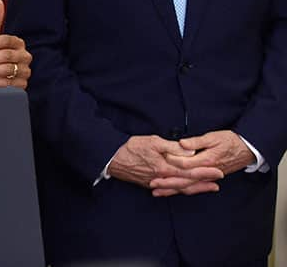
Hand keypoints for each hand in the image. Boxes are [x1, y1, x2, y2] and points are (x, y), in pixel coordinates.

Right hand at [108, 135, 222, 195]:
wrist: (112, 160)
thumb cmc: (131, 149)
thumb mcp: (152, 142)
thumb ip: (172, 148)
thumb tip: (190, 153)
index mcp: (165, 168)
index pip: (190, 173)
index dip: (205, 173)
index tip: (218, 172)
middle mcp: (162, 179)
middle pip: (187, 184)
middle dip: (204, 183)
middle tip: (218, 182)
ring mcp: (156, 183)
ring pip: (179, 188)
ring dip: (194, 188)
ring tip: (207, 188)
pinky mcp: (149, 184)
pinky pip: (169, 189)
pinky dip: (180, 189)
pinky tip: (184, 189)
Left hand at [148, 130, 256, 195]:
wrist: (246, 149)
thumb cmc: (230, 141)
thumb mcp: (213, 137)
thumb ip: (197, 142)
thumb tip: (183, 144)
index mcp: (207, 161)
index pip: (185, 164)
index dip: (170, 163)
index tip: (157, 161)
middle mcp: (207, 172)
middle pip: (184, 180)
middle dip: (167, 183)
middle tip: (152, 184)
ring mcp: (208, 177)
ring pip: (188, 186)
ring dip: (172, 189)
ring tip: (157, 192)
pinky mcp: (208, 178)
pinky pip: (193, 187)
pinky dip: (182, 190)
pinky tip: (172, 191)